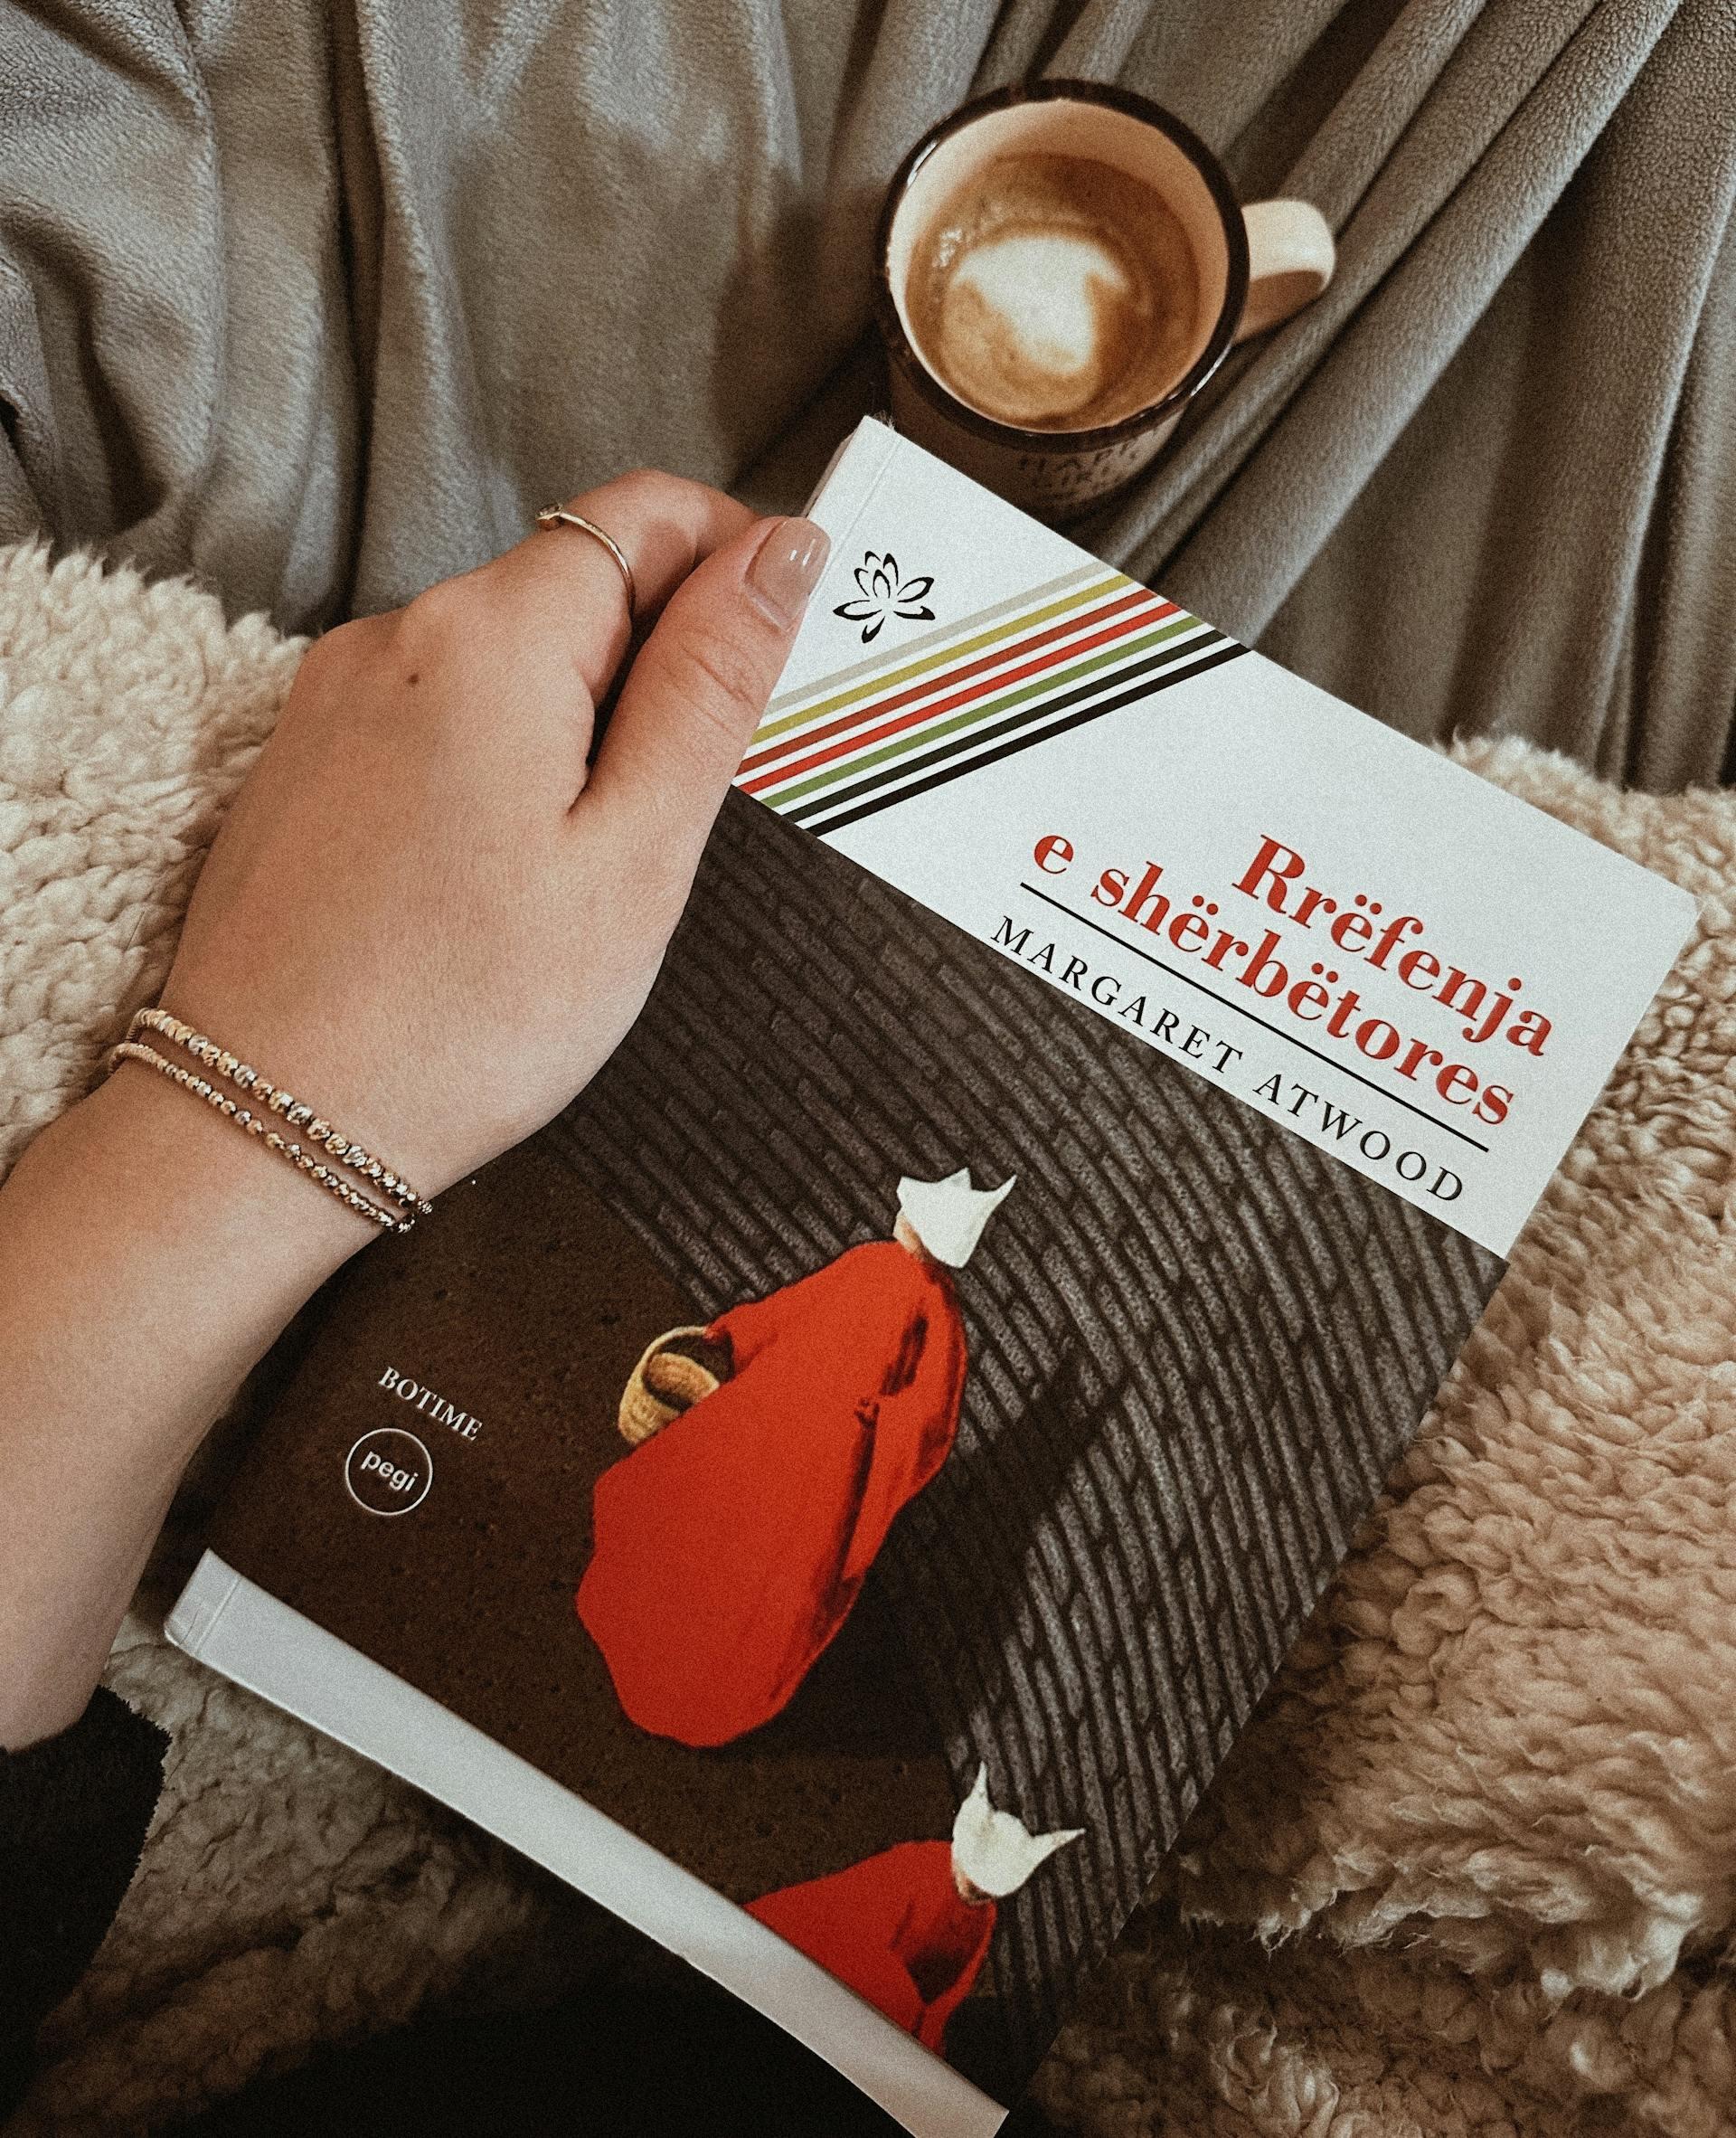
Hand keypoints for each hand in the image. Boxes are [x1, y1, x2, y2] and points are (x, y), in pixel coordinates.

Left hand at [163, 475, 829, 1197]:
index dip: (736, 564)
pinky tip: (507, 874)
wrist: (265, 1126)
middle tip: (681, 814)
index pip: (650, 513)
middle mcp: (399, 634)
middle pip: (579, 581)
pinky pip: (444, 713)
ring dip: (583, 721)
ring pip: (513, 653)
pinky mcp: (310, 755)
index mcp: (493, 638)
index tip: (774, 660)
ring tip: (588, 867)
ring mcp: (338, 692)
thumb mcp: (636, 855)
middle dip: (660, 665)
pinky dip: (505, 760)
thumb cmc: (459, 1020)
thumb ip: (712, 685)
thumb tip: (780, 551)